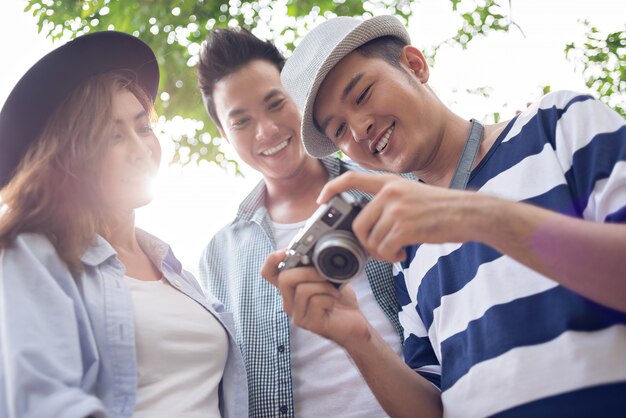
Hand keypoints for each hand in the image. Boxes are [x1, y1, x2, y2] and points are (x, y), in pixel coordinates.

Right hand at [261, 250, 371, 347]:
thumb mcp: (327, 276)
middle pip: (284, 278)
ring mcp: (297, 314)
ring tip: (333, 291)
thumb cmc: (339, 300)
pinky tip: (334, 302)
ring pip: (302, 289)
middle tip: (323, 273)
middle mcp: (289, 302)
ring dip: (323, 286)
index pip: (269, 273)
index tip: (287, 251)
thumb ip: (316, 265)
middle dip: (307, 271)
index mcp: (290, 289)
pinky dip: (329, 297)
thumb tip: (315, 249)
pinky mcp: (309, 323)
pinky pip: (316, 301)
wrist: (354, 323)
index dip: (272, 260)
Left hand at [318, 171, 483, 262]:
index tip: (321, 199)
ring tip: (397, 252)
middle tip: (380, 250)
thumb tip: (369, 225)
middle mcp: (390, 192)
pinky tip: (403, 255)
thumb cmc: (443, 208)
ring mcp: (397, 209)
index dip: (332, 188)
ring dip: (382, 253)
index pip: (352, 178)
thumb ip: (389, 202)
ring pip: (372, 240)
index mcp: (390, 182)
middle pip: (359, 224)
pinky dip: (391, 258)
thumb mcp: (412, 193)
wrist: (470, 213)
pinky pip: (385, 249)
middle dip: (365, 243)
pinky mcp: (405, 227)